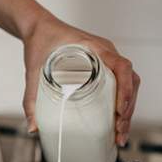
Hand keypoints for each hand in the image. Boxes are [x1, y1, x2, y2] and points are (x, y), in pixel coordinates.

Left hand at [22, 13, 140, 145]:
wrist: (38, 28)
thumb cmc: (40, 41)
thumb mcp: (34, 70)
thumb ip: (31, 99)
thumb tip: (33, 128)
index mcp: (95, 48)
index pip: (122, 67)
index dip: (125, 89)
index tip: (119, 110)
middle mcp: (106, 53)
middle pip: (130, 81)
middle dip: (128, 109)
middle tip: (119, 131)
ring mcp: (106, 60)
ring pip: (128, 85)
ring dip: (128, 109)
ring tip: (119, 133)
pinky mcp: (102, 68)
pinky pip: (119, 85)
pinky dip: (121, 104)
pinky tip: (115, 122)